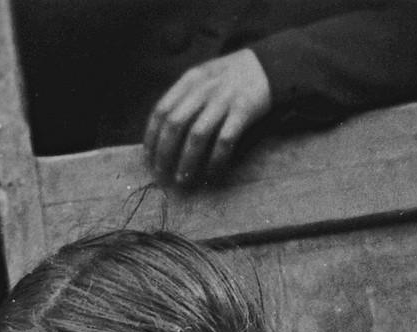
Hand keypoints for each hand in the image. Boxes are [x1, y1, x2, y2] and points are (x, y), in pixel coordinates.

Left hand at [143, 49, 271, 185]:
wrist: (268, 66)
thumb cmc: (230, 78)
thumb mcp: (202, 78)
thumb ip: (184, 98)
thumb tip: (162, 132)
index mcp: (190, 80)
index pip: (162, 110)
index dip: (151, 136)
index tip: (149, 158)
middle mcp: (204, 89)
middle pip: (175, 124)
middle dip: (164, 152)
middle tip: (161, 174)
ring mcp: (224, 100)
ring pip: (197, 135)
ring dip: (187, 160)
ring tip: (182, 179)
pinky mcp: (243, 111)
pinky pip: (225, 141)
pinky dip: (216, 160)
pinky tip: (211, 174)